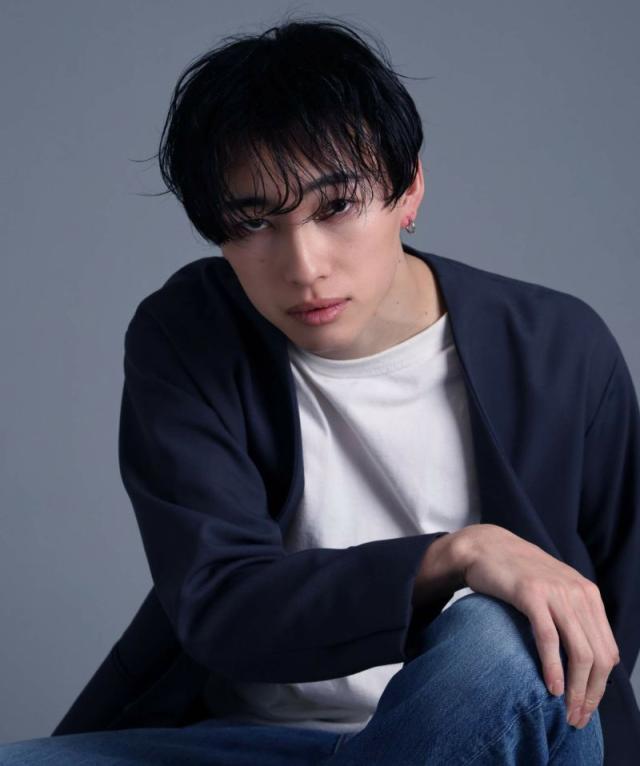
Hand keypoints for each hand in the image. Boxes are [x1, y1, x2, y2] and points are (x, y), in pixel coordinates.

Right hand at [456, 523, 619, 728]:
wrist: (485, 546)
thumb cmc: (516, 573)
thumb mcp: (553, 590)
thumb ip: (571, 615)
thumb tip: (581, 658)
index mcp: (587, 594)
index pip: (607, 650)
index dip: (601, 685)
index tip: (585, 707)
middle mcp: (578, 593)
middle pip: (599, 656)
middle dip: (591, 694)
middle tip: (576, 718)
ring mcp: (555, 592)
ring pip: (580, 651)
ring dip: (576, 689)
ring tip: (566, 711)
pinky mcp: (530, 594)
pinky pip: (549, 638)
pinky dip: (553, 667)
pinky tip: (551, 686)